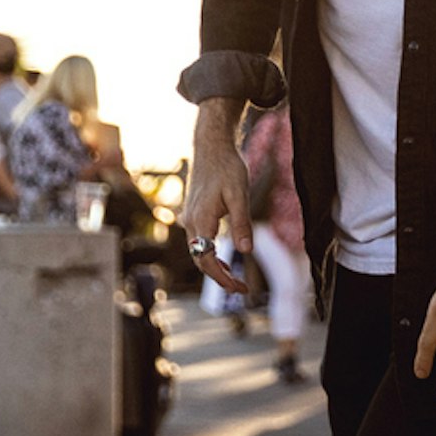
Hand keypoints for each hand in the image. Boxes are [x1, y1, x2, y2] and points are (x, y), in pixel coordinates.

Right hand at [183, 111, 256, 292]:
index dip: (222, 277)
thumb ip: (241, 223)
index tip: (238, 289)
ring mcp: (190, 217)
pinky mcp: (194, 213)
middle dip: (220, 277)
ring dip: (215, 268)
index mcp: (201, 220)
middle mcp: (191, 221)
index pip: (206, 259)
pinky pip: (199, 241)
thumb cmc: (227, 167)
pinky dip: (211, 254)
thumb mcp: (239, 194)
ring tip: (235, 279)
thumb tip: (245, 251)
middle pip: (201, 260)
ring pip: (199, 251)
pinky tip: (224, 258)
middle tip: (242, 290)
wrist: (211, 146)